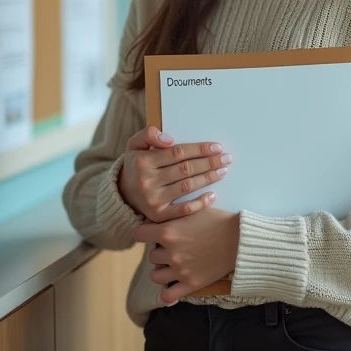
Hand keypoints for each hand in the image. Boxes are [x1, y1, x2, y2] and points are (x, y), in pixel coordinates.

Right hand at [117, 126, 231, 222]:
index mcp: (142, 162)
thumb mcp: (135, 144)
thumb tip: (169, 139)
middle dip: (209, 163)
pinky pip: (183, 210)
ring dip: (208, 178)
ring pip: (187, 186)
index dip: (199, 150)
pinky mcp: (158, 216)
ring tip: (223, 171)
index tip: (217, 147)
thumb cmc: (136, 164)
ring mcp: (152, 200)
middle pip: (185, 169)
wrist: (123, 193)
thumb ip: (148, 134)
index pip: (177, 153)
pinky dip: (199, 203)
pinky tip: (213, 195)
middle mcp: (147, 181)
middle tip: (226, 158)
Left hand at [135, 207, 240, 303]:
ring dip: (163, 269)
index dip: (145, 232)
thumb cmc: (219, 221)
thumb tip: (154, 219)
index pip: (139, 234)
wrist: (241, 239)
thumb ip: (172, 215)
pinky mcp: (191, 284)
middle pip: (151, 255)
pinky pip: (168, 295)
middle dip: (161, 251)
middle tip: (175, 247)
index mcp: (168, 232)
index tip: (152, 233)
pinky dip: (168, 292)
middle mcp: (171, 253)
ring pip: (156, 275)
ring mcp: (180, 271)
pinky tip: (173, 286)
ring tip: (175, 264)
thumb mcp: (193, 211)